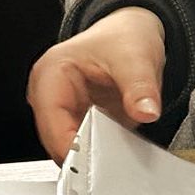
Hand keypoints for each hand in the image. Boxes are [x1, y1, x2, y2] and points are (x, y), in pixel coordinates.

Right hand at [27, 7, 166, 163]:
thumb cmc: (125, 37)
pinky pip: (82, 145)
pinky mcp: (74, 121)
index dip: (71, 147)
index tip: (94, 161)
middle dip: (83, 153)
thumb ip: (140, 87)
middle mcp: (47, 94)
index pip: (51, 123)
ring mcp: (59, 110)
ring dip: (92, 154)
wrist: (133, 32)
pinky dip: (98, 151)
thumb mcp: (137, 57)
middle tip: (112, 161)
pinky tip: (116, 148)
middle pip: (56, 140)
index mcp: (50, 74)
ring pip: (68, 148)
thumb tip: (146, 112)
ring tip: (117, 151)